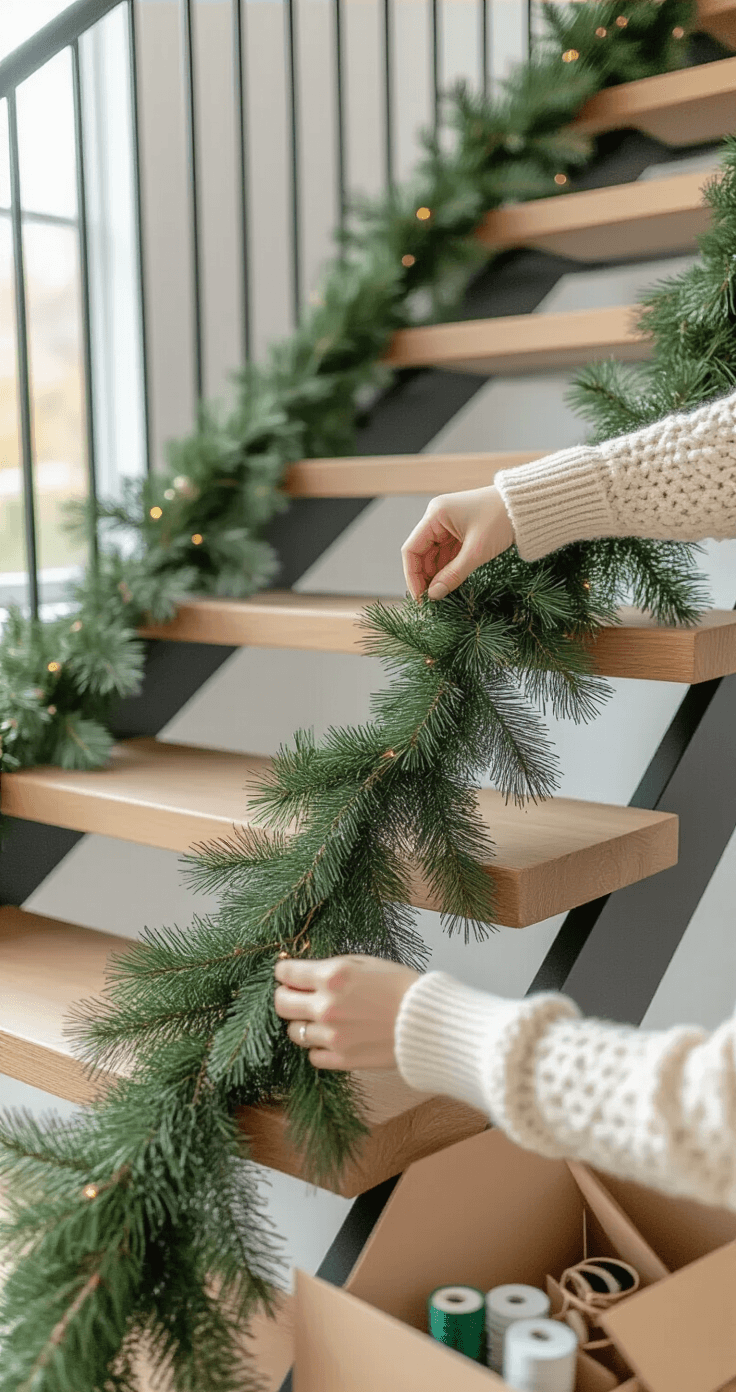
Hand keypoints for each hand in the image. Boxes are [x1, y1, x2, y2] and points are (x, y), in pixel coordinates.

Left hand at [273, 954, 421, 1069]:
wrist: (429, 1022)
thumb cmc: (401, 986)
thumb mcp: (365, 962)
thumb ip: (331, 966)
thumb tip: (302, 970)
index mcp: (332, 976)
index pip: (286, 973)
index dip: (284, 972)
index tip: (288, 974)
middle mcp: (326, 1007)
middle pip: (281, 1004)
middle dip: (285, 996)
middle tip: (296, 995)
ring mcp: (332, 1036)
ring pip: (294, 1032)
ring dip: (303, 1023)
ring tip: (321, 1018)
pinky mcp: (342, 1060)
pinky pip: (313, 1056)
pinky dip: (319, 1047)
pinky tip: (334, 1037)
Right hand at [401, 485, 514, 600]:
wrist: (528, 506)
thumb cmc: (502, 520)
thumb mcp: (477, 551)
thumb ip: (453, 575)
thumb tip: (434, 595)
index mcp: (436, 515)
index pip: (411, 549)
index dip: (413, 575)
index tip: (420, 597)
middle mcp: (437, 518)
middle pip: (421, 553)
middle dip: (425, 577)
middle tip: (431, 601)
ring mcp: (448, 525)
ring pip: (434, 555)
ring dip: (436, 575)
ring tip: (441, 596)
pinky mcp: (459, 531)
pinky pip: (447, 554)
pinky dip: (447, 569)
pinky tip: (449, 584)